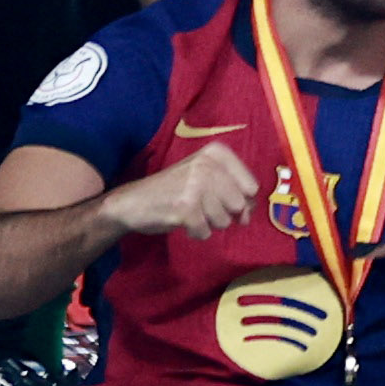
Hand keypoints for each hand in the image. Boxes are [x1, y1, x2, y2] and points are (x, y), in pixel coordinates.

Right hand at [110, 141, 264, 237]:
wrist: (133, 202)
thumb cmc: (174, 189)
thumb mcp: (206, 177)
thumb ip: (234, 191)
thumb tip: (248, 215)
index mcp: (217, 153)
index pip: (251, 186)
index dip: (241, 200)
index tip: (220, 198)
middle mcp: (208, 165)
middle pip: (239, 205)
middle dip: (222, 213)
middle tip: (199, 205)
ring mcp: (196, 187)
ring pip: (224, 220)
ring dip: (207, 222)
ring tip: (189, 210)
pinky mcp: (186, 209)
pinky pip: (206, 232)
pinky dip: (195, 232)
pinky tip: (181, 220)